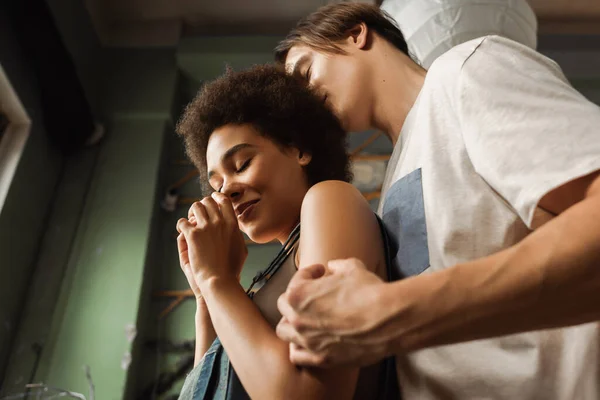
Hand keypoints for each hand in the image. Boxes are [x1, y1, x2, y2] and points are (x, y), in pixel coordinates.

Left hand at [177, 192, 247, 284]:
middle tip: (198, 213)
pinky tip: (181, 231)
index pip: (225, 201)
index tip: (212, 198)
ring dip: (191, 212)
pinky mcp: (193, 235)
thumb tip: (234, 228)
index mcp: (232, 224)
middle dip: (202, 205)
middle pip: (208, 201)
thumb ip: (236, 235)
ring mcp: (206, 227)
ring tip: (189, 221)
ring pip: (195, 207)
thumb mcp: (241, 249)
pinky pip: (182, 222)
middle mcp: (220, 222)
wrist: (219, 280)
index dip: (217, 197)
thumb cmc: (231, 270)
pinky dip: (181, 225)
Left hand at [276, 258, 391, 367]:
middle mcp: (298, 320)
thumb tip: (333, 266)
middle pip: (285, 306)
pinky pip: (298, 355)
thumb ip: (338, 265)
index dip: (309, 273)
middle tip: (313, 294)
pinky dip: (299, 347)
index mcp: (300, 295)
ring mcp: (308, 341)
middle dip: (297, 297)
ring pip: (285, 332)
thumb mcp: (352, 268)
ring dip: (292, 322)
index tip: (320, 272)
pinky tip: (309, 340)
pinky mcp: (322, 358)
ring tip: (305, 317)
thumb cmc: (369, 292)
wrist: (389, 320)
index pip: (296, 280)